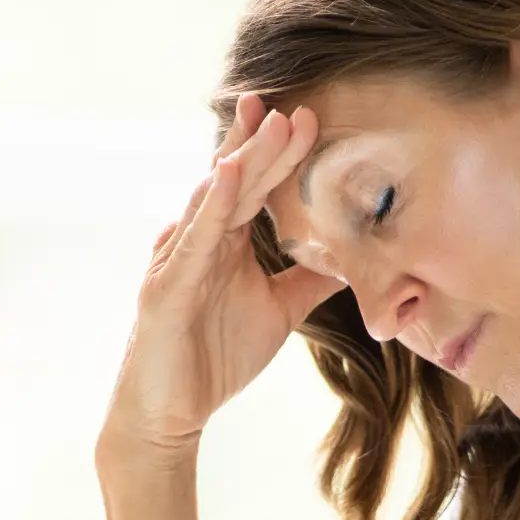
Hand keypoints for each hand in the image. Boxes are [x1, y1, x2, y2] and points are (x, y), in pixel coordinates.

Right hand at [99, 94, 341, 463]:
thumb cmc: (213, 359)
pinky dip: (213, 207)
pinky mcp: (166, 287)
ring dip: (244, 160)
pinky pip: (193, 240)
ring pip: (215, 200)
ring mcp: (178, 259)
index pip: (253, 186)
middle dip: (265, 143)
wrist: (170, 412)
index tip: (310, 118)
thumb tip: (354, 261)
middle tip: (297, 107)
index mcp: (223, 242)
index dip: (278, 152)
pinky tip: (231, 175)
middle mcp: (198, 240)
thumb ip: (308, 281)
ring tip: (272, 123)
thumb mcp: (278, 312)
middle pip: (236, 181)